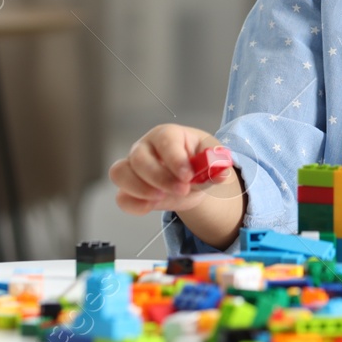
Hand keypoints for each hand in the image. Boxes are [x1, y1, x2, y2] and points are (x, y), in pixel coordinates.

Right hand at [109, 124, 237, 215]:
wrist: (190, 180)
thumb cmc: (197, 162)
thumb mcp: (211, 160)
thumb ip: (216, 165)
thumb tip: (221, 171)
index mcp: (167, 135)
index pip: (166, 141)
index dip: (175, 159)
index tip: (188, 176)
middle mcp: (144, 147)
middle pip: (139, 158)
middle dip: (159, 178)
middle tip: (181, 190)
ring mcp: (132, 167)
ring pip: (120, 174)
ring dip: (140, 189)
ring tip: (162, 198)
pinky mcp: (128, 188)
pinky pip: (122, 197)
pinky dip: (134, 205)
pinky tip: (152, 207)